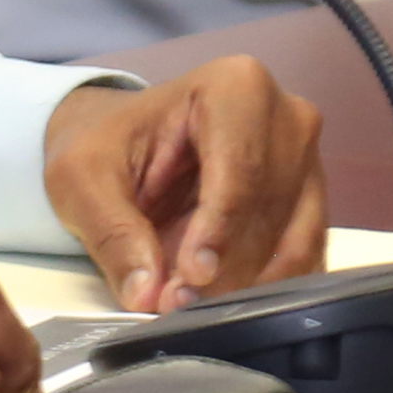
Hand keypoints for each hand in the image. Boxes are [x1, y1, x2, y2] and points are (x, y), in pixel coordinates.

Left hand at [44, 60, 327, 314]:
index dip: (219, 230)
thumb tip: (146, 292)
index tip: (192, 276)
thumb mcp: (83, 180)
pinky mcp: (309, 205)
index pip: (240, 168)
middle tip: (177, 302)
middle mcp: (286, 118)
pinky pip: (305, 259)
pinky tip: (224, 302)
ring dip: (246, 284)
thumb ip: (113, 232)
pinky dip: (266, 288)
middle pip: (270, 208)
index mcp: (235, 87)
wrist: (125, 146)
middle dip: (226, 266)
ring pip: (294, 241)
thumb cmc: (107, 146)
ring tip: (191, 305)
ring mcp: (306, 163)